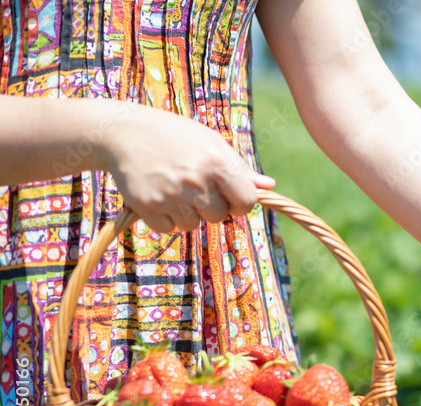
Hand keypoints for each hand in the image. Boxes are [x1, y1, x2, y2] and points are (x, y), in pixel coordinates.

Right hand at [100, 103, 273, 231]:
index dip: (241, 203)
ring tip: (172, 187)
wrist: (120, 131)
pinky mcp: (146, 206)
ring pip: (192, 225)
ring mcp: (170, 195)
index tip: (230, 198)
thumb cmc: (172, 134)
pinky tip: (156, 195)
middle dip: (211, 207)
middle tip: (193, 186)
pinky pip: (168, 229)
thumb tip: (268, 187)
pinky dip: (164, 218)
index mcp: (217, 162)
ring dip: (186, 213)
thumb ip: (239, 167)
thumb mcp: (209, 141)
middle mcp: (196, 181)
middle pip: (219, 216)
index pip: (246, 202)